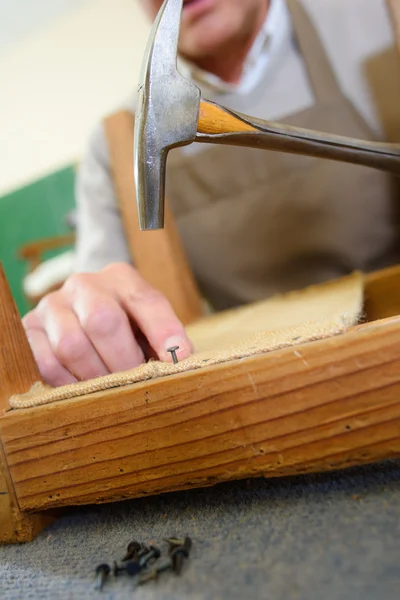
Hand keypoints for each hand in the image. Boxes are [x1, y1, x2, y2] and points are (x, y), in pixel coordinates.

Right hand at [22, 263, 192, 386]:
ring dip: (96, 376)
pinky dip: (69, 383)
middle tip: (136, 385)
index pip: (145, 300)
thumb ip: (164, 339)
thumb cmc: (124, 326)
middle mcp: (84, 284)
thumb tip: (180, 363)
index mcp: (121, 278)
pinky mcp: (29, 329)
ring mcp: (52, 305)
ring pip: (72, 345)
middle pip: (103, 321)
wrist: (78, 314)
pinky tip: (84, 388)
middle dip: (125, 361)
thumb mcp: (147, 324)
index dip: (163, 330)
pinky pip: (47, 363)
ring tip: (112, 390)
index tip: (179, 359)